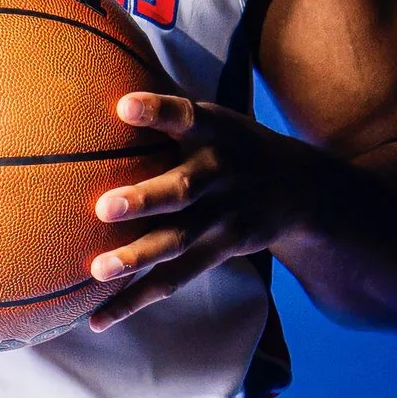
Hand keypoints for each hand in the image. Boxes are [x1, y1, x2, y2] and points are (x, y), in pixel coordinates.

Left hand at [85, 91, 320, 330]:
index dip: (155, 110)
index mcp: (211, 131)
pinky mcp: (221, 250)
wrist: (301, 189)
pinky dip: (136, 299)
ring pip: (177, 242)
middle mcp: (218, 174)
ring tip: (97, 270)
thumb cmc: (232, 144)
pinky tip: (99, 318)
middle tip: (104, 206)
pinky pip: (175, 279)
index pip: (182, 115)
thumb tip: (94, 79)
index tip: (123, 106)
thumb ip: (165, 108)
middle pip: (181, 189)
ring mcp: (222, 217)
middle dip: (144, 199)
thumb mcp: (213, 115)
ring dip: (136, 257)